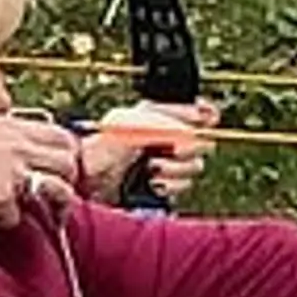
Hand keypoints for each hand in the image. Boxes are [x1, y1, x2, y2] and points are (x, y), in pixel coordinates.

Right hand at [0, 114, 83, 226]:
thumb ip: (0, 143)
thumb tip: (11, 159)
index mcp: (12, 126)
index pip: (60, 135)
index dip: (67, 155)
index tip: (62, 170)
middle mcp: (19, 144)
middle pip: (69, 161)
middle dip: (70, 181)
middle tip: (60, 198)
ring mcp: (14, 169)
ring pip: (59, 189)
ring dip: (57, 206)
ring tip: (51, 219)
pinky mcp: (3, 195)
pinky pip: (17, 215)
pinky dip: (4, 220)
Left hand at [80, 99, 219, 204]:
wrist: (88, 180)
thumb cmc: (102, 147)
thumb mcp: (131, 126)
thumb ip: (163, 125)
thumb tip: (191, 131)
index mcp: (159, 115)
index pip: (197, 111)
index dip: (205, 114)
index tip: (207, 118)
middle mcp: (167, 138)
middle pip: (201, 140)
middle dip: (187, 146)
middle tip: (170, 150)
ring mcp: (167, 162)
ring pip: (195, 165)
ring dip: (176, 169)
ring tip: (152, 169)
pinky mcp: (165, 185)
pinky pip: (185, 185)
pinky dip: (172, 185)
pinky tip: (154, 184)